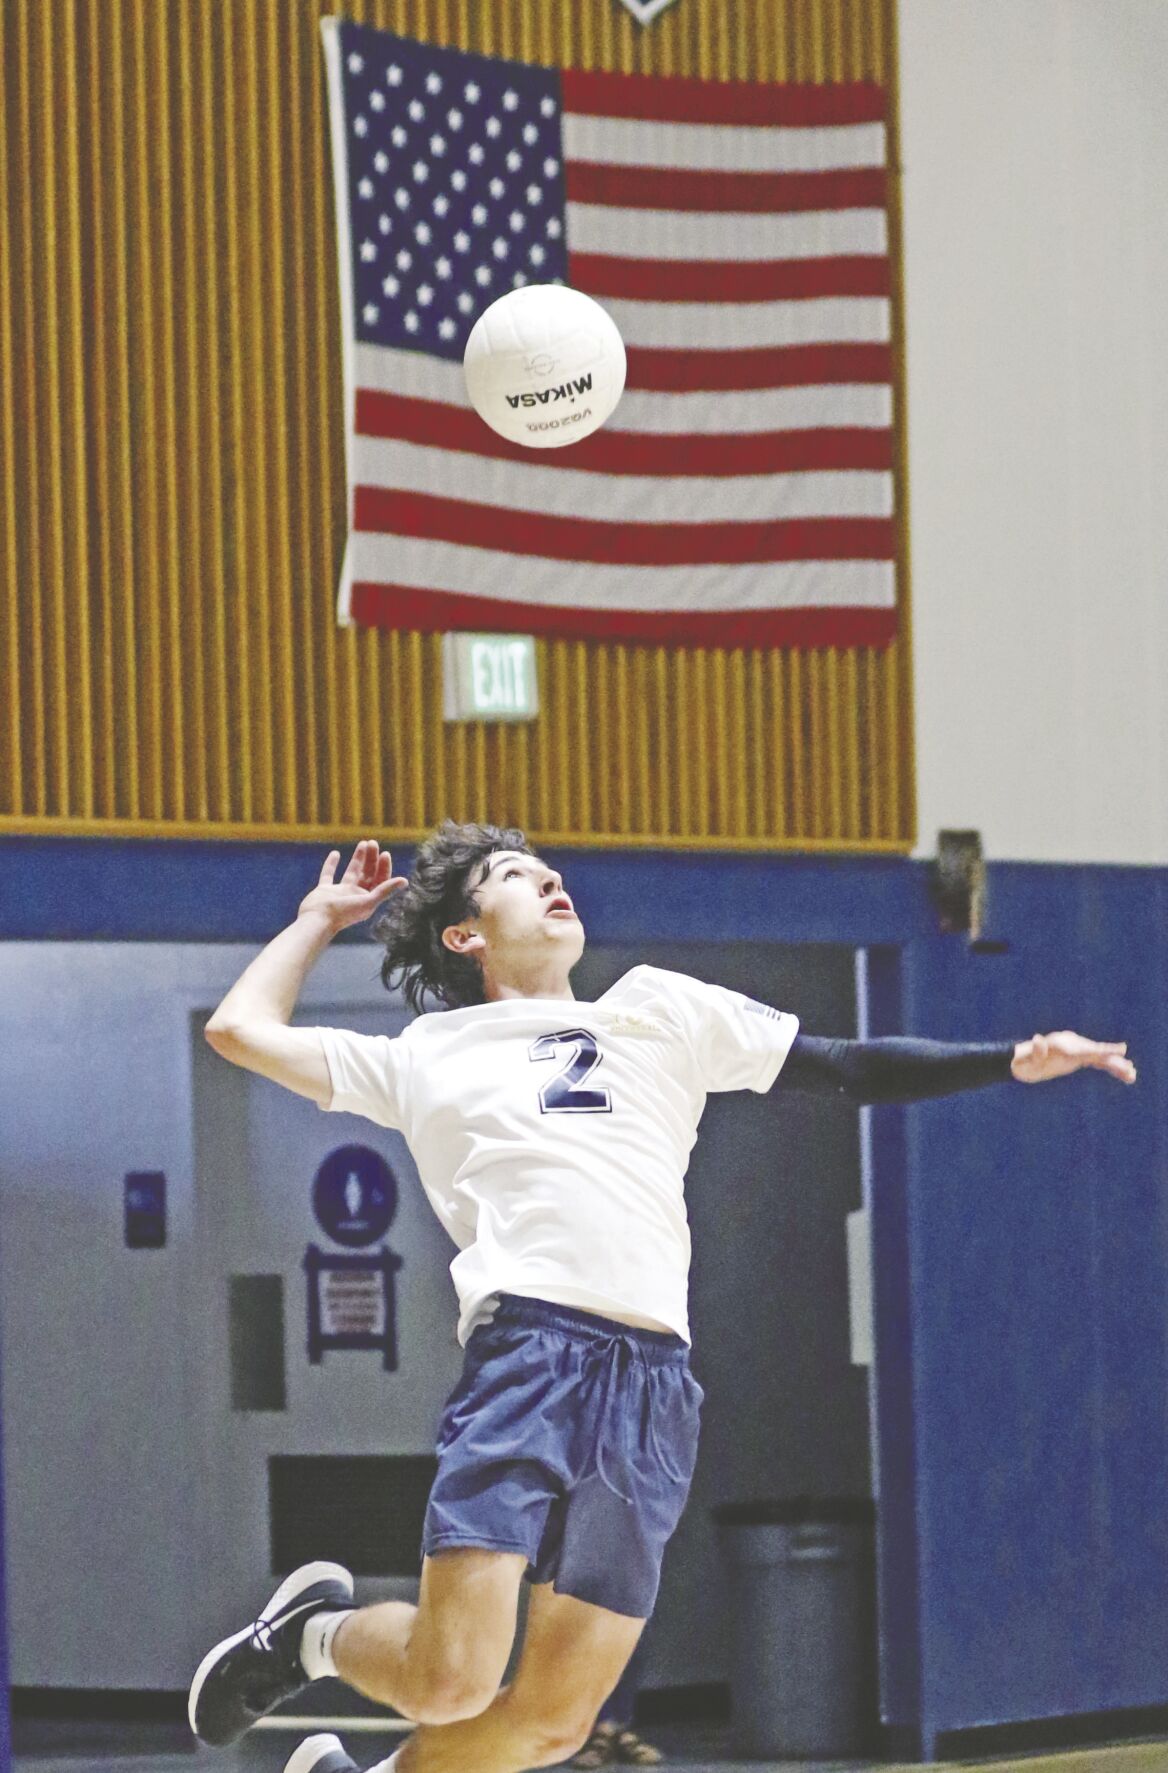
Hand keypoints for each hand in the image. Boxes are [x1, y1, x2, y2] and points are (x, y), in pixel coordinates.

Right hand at [298, 840, 406, 932]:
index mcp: (367, 900)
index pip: (380, 880)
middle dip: (372, 859)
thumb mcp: (368, 901)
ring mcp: (339, 893)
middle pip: (367, 874)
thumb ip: (385, 890)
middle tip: (372, 843)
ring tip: (363, 843)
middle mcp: (355, 896)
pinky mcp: (324, 891)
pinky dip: (332, 864)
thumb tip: (405, 881)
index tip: (385, 854)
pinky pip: (328, 874)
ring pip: (352, 872)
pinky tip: (335, 853)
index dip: (384, 867)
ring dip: (358, 858)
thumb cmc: (343, 913)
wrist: (317, 921)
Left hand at [1011, 1031, 1135, 1085]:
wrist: (1020, 1061)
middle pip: (1097, 1053)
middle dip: (1114, 1061)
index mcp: (1064, 1046)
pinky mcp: (1078, 1058)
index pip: (1087, 1049)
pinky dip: (1110, 1067)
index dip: (1104, 1050)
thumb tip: (1038, 1039)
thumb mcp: (1025, 1061)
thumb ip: (1035, 1052)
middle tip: (1130, 1069)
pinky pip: (1097, 1062)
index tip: (1121, 1050)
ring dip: (1116, 1066)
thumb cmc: (1022, 1063)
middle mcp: (1073, 1045)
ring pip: (1100, 1058)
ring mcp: (1076, 1050)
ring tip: (1132, 1075)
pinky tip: (1124, 1075)